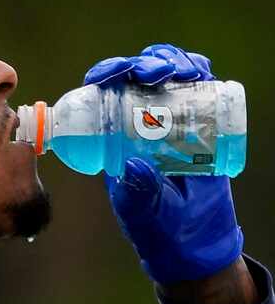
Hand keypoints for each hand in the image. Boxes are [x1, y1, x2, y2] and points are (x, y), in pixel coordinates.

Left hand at [84, 44, 243, 285]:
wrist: (194, 242)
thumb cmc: (158, 227)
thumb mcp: (142, 210)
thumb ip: (140, 193)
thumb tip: (135, 166)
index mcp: (112, 137)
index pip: (103, 95)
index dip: (106, 76)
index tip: (112, 75)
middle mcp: (138, 122)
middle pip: (135, 77)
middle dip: (142, 64)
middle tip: (153, 73)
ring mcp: (170, 119)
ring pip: (166, 75)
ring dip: (171, 61)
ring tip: (180, 70)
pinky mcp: (201, 123)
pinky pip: (198, 88)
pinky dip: (199, 71)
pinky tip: (199, 71)